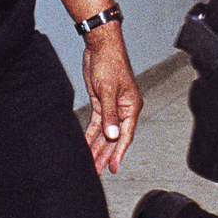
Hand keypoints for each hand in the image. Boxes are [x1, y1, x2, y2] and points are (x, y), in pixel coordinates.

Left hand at [81, 29, 141, 172]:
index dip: (118, 153)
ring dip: (97, 147)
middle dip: (105, 154)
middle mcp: (123, 110)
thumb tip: (113, 136)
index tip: (112, 168)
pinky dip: (91, 135)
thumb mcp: (107, 90)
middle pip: (114, 138)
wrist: (100, 46)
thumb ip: (110, 115)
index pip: (125, 136)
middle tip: (97, 171)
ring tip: (91, 163)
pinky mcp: (101, 103)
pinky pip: (96, 124)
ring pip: (104, 133)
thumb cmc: (110, 63)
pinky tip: (86, 145)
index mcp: (131, 107)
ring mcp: (112, 107)